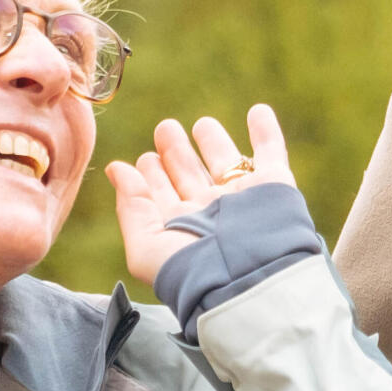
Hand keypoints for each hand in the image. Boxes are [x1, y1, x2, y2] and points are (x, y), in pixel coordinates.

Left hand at [106, 105, 294, 287]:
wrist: (249, 279)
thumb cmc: (194, 270)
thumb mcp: (147, 245)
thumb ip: (132, 206)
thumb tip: (117, 169)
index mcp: (182, 226)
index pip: (163, 194)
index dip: (152, 174)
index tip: (145, 159)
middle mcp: (211, 211)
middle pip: (191, 174)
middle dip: (176, 151)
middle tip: (166, 128)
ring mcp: (243, 197)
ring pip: (226, 162)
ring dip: (214, 141)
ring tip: (202, 124)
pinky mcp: (274, 185)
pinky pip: (270, 152)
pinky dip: (266, 131)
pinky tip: (259, 111)